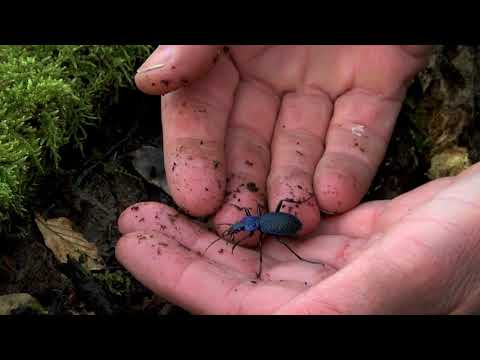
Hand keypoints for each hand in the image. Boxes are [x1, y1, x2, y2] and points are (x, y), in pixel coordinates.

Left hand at [115, 162, 479, 313]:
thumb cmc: (469, 252)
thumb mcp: (401, 278)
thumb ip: (337, 308)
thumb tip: (266, 325)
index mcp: (325, 318)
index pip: (230, 307)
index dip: (177, 276)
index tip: (133, 244)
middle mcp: (321, 302)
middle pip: (231, 280)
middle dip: (180, 249)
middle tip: (135, 218)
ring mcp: (331, 272)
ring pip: (252, 253)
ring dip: (207, 229)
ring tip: (163, 205)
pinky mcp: (343, 243)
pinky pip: (281, 231)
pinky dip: (249, 214)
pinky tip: (224, 200)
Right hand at [135, 45, 431, 239]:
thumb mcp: (229, 10)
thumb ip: (194, 43)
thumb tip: (149, 81)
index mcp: (226, 57)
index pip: (199, 116)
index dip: (195, 158)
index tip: (196, 200)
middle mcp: (270, 78)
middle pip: (251, 145)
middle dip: (246, 188)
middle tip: (243, 228)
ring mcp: (323, 85)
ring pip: (304, 148)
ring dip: (298, 187)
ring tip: (296, 222)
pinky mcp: (376, 86)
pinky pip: (362, 131)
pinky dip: (350, 164)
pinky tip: (335, 196)